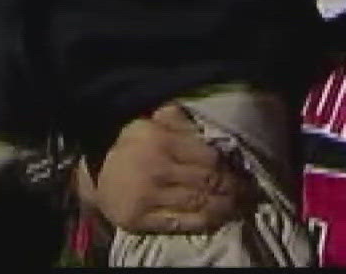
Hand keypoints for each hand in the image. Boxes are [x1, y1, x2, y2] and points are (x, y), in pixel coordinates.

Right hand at [94, 103, 255, 233]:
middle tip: (250, 194)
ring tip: (239, 207)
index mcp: (162, 141)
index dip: (231, 169)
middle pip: (208, 183)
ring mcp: (149, 197)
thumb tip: (214, 131)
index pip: (209, 159)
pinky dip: (206, 222)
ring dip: (225, 208)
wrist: (95, 171)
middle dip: (234, 191)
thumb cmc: (132, 144)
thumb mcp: (152, 122)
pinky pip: (183, 223)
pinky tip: (218, 219)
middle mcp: (157, 169)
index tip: (244, 174)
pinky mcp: (142, 220)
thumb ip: (181, 121)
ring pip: (199, 205)